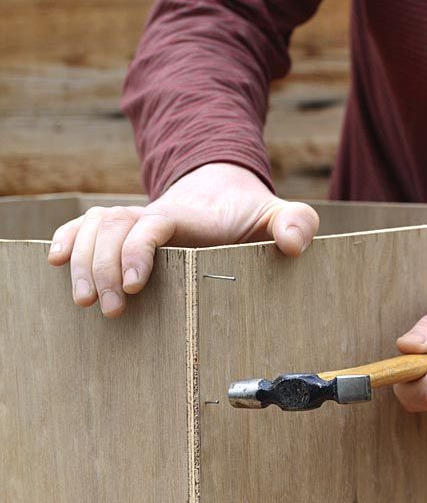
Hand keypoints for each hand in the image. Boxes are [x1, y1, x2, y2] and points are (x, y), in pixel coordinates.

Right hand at [48, 163, 318, 317]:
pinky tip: (54, 261)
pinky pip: (87, 226)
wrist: (224, 193)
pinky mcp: (125, 230)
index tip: (134, 286)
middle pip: (114, 226)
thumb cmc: (251, 214)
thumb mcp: (279, 215)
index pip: (153, 223)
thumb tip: (294, 245)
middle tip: (109, 310)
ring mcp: (137, 220)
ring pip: (95, 226)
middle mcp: (157, 214)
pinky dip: (68, 239)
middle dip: (103, 267)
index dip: (137, 250)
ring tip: (83, 302)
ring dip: (82, 261)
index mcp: (191, 215)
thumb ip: (296, 222)